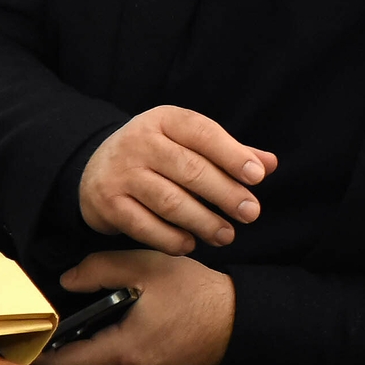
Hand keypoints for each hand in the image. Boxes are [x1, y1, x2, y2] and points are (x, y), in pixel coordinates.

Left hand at [34, 250, 234, 364]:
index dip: (39, 357)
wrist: (238, 320)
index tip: (23, 344)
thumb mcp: (148, 266)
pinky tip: (93, 363)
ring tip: (59, 355)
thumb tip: (67, 279)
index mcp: (122, 350)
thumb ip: (101, 268)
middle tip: (33, 349)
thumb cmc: (196, 293)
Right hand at [79, 105, 276, 253]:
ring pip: (169, 201)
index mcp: (164, 119)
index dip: (232, 154)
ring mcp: (121, 173)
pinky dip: (170, 239)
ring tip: (226, 235)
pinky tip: (190, 244)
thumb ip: (229, 152)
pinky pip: (144, 226)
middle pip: (189, 169)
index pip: (202, 133)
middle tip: (250, 212)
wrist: (95, 169)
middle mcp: (139, 141)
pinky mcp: (108, 203)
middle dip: (224, 193)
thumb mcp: (187, 143)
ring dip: (202, 222)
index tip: (257, 177)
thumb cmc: (156, 155)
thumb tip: (269, 164)